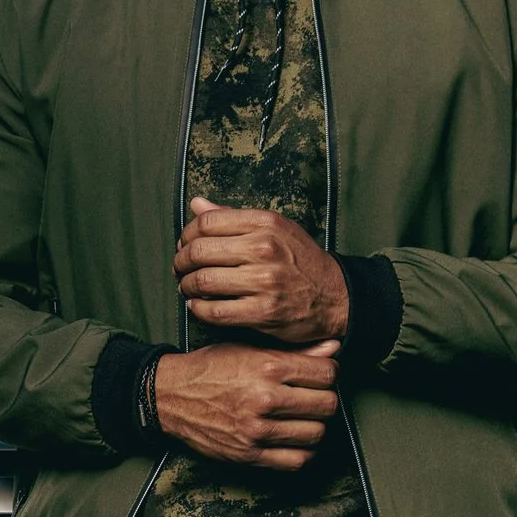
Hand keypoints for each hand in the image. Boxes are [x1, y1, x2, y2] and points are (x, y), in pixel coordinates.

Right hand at [151, 339, 340, 469]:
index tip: (320, 376)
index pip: (327, 373)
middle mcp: (264, 399)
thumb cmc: (212, 368)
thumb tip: (334, 349)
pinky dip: (304, 451)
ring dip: (316, 425)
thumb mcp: (250, 349)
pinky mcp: (249, 455)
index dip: (328, 373)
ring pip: (316, 433)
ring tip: (304, 418)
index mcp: (267, 367)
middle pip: (327, 405)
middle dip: (325, 399)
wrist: (171, 396)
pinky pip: (297, 460)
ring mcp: (257, 430)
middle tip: (313, 397)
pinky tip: (296, 439)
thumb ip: (294, 352)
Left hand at [173, 197, 349, 344]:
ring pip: (203, 281)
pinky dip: (198, 309)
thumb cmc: (301, 261)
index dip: (187, 234)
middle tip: (180, 269)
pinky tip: (198, 306)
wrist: (336, 296)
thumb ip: (233, 217)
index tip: (185, 244)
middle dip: (181, 262)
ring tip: (187, 288)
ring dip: (186, 286)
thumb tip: (197, 204)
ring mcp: (264, 282)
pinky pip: (214, 311)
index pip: (207, 222)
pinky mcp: (262, 312)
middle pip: (199, 251)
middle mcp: (264, 249)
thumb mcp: (275, 228)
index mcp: (266, 223)